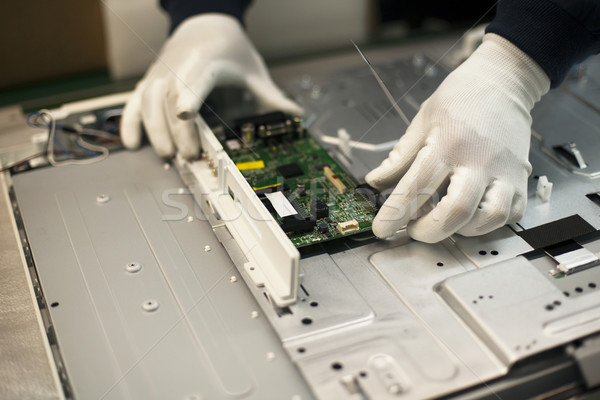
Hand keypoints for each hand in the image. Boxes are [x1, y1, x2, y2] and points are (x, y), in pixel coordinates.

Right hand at [121, 14, 301, 158]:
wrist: (205, 23)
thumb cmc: (229, 48)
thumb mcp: (253, 70)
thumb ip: (271, 95)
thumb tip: (296, 115)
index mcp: (206, 61)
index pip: (194, 79)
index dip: (188, 97)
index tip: (186, 116)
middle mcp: (177, 65)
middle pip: (169, 97)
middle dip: (176, 129)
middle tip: (189, 155)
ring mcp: (160, 73)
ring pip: (148, 100)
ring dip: (154, 129)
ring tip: (167, 155)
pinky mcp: (150, 81)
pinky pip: (133, 101)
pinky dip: (130, 123)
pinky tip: (132, 143)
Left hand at [365, 34, 549, 242]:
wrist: (503, 80)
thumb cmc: (461, 98)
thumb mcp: (422, 121)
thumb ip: (399, 157)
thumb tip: (375, 181)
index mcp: (448, 143)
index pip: (417, 187)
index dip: (395, 213)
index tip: (381, 229)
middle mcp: (479, 160)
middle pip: (456, 212)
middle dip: (429, 231)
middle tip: (413, 229)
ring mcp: (505, 171)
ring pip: (489, 218)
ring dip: (461, 230)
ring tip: (443, 221)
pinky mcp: (521, 178)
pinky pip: (510, 215)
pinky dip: (487, 224)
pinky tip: (470, 216)